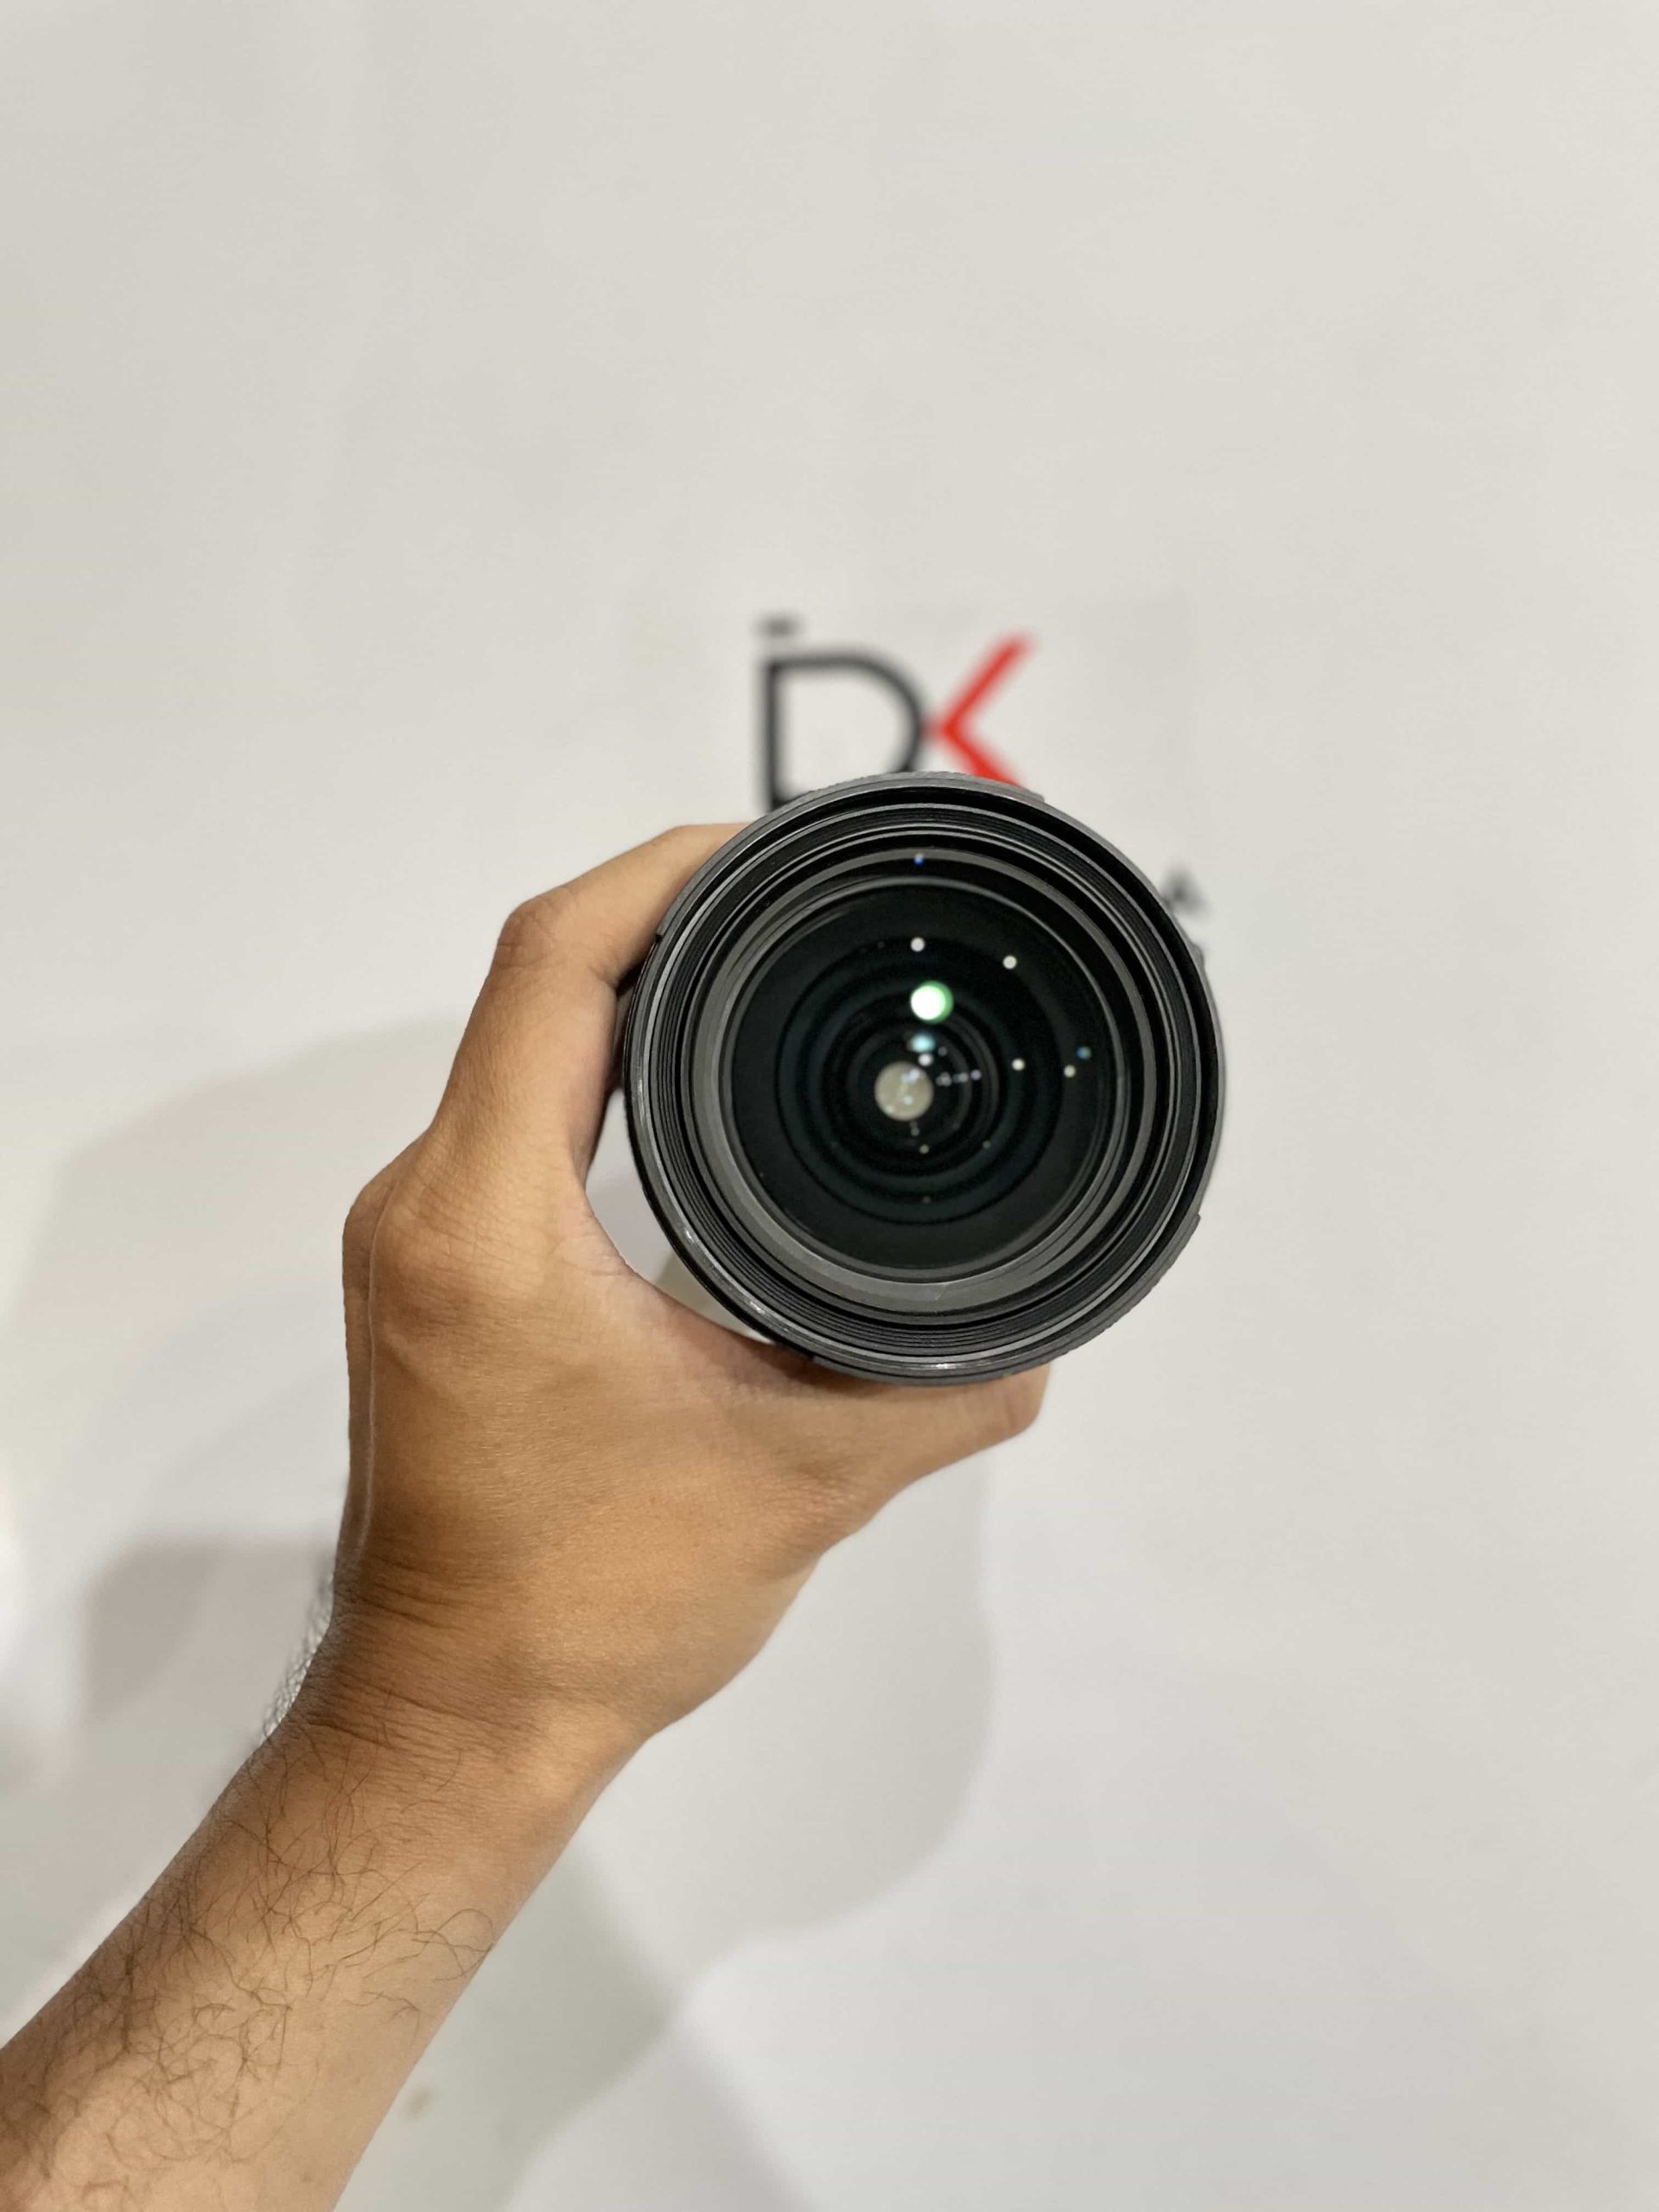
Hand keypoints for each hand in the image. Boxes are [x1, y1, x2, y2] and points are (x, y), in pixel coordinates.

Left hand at [309, 825, 1045, 1784]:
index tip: (770, 849)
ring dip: (631, 988)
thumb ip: (942, 1397)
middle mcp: (426, 1212)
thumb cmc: (582, 1614)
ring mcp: (417, 1242)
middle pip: (537, 983)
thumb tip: (1035, 1343)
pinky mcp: (434, 1277)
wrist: (457, 1719)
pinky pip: (510, 1113)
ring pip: (516, 1044)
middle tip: (797, 896)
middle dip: (669, 913)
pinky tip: (687, 1084)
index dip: (669, 876)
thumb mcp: (802, 1485)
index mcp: (489, 1227)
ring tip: (759, 965)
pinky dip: (601, 1065)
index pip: (559, 969)